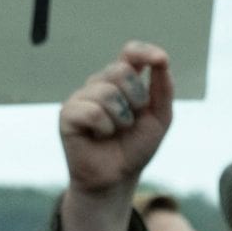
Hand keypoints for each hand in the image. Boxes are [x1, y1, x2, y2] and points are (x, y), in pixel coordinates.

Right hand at [60, 41, 173, 197]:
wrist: (116, 178)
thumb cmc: (135, 147)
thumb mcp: (160, 118)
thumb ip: (163, 88)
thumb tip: (161, 59)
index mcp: (122, 81)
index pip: (130, 52)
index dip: (143, 51)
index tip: (160, 60)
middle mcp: (100, 83)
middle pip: (120, 70)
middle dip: (136, 98)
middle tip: (131, 120)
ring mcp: (81, 97)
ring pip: (106, 92)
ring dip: (121, 118)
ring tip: (115, 131)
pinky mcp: (68, 114)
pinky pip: (92, 111)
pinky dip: (104, 128)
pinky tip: (99, 136)